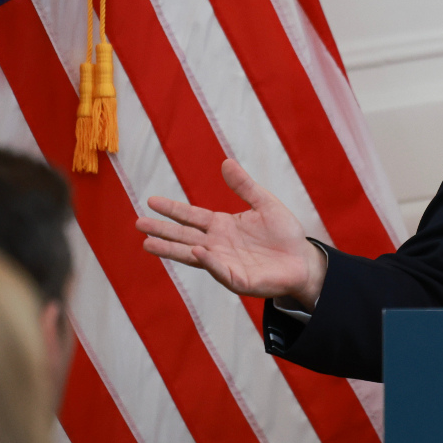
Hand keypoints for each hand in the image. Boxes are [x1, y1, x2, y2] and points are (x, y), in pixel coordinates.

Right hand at [135, 159, 327, 308]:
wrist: (303, 260)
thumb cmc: (284, 234)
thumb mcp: (265, 204)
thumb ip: (245, 186)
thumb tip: (226, 162)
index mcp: (222, 226)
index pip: (191, 216)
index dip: (172, 209)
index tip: (151, 201)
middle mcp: (217, 245)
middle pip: (184, 236)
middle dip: (162, 230)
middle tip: (138, 223)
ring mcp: (225, 263)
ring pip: (192, 256)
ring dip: (172, 250)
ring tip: (148, 244)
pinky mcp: (238, 279)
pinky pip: (220, 270)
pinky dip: (208, 262)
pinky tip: (197, 251)